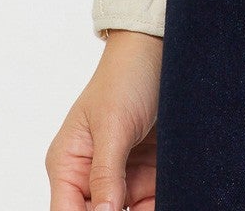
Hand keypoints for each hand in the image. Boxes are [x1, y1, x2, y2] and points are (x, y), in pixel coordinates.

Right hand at [46, 29, 161, 210]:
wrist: (160, 50)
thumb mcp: (113, 125)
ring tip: (161, 198)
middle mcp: (90, 175)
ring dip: (146, 210)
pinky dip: (161, 202)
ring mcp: (120, 175)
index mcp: (68, 164)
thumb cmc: (126, 76)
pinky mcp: (146, 172)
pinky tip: (176, 197)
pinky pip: (150, 202)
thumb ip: (105, 173)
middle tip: (144, 205)